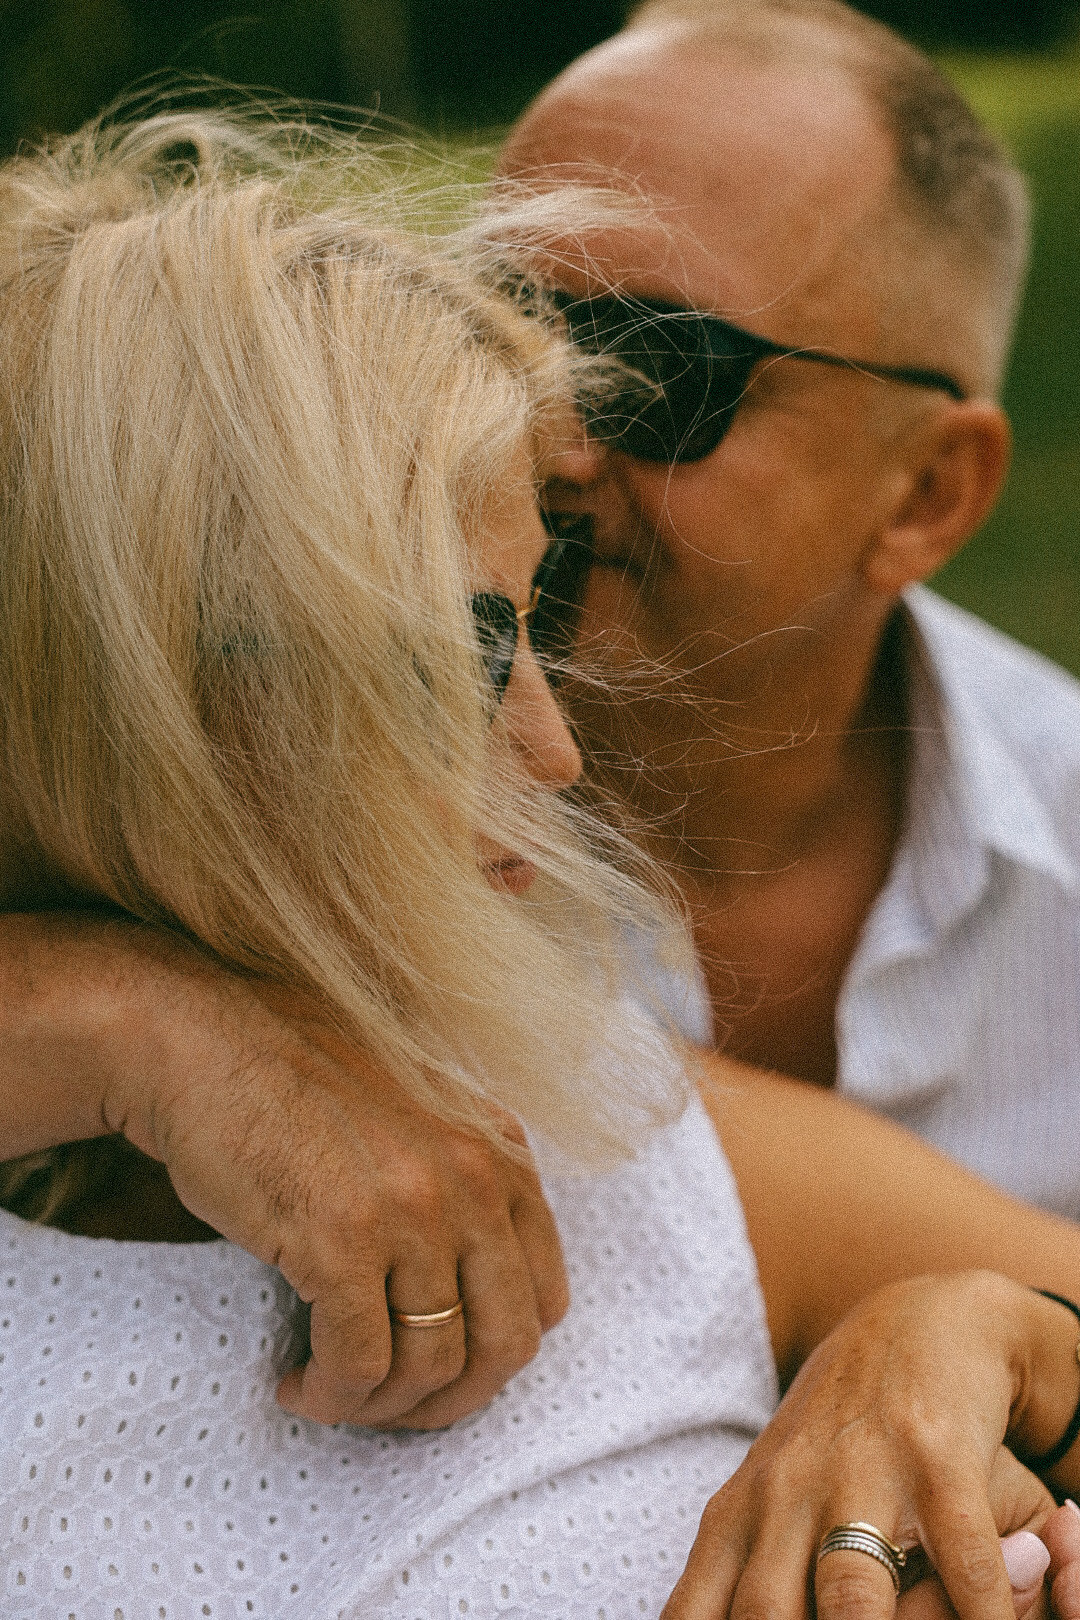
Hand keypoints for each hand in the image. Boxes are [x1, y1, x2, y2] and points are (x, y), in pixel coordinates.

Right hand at [0, 914, 567, 1428]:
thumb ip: (462, 1187)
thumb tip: (468, 1303)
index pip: (544, 1296)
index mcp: (500, 1151)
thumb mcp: (419, 1118)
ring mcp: (412, 1211)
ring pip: (432, 1366)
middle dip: (451, 1400)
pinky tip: (298, 1383)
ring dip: (381, 1406)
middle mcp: (472, 1180)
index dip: (493, 1356)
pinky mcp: (341, 1240)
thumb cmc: (297, 1081)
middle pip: (505, 1345)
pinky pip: (358, 1364)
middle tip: (393, 1406)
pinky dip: (331, 1395)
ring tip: (333, 1391)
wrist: (205, 1042)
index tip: (441, 1369)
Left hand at [661, 1272, 1079, 1619]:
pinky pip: (960, 1558)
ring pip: (851, 1591)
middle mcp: (789, 1491)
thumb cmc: (832, 1437)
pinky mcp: (936, 1456)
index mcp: (739, 1514)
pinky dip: (977, 1610)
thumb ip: (733, 1578)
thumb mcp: (766, 1501)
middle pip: (766, 1613)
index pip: (698, 1613)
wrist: (914, 1324)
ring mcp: (862, 1470)